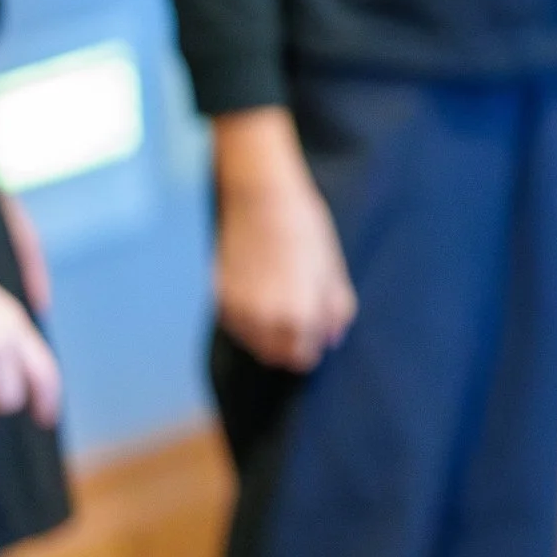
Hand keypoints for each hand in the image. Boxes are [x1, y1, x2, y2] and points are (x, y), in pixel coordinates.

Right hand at [211, 113, 356, 370]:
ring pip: (253, 343)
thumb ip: (337, 311)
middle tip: (299, 320)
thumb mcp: (333, 270)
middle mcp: (264, 322)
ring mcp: (237, 310)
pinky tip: (258, 294)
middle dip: (290, 345)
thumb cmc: (304, 229)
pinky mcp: (219, 296)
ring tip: (278, 302)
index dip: (312, 346)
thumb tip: (333, 339)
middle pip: (276, 357)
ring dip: (267, 335)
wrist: (260, 198)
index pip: (303, 358)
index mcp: (299, 318)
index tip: (315, 330)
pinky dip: (247, 320)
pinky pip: (235, 325)